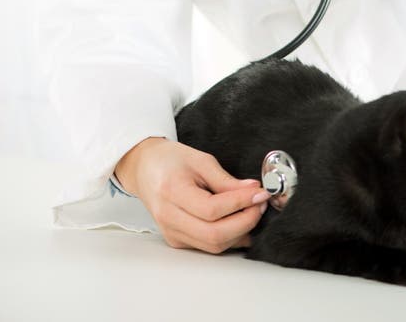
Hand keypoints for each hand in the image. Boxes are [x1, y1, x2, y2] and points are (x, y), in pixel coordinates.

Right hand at [114, 137, 269, 251]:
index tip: (260, 193)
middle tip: (260, 205)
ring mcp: (172, 232)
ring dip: (240, 232)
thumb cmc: (170, 160)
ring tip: (253, 211)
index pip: (212, 209)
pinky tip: (240, 223)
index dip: (241, 203)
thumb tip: (252, 191)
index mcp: (172, 192)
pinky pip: (207, 246)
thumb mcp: (200, 160)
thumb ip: (225, 179)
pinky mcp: (177, 240)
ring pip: (213, 245)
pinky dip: (229, 238)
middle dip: (245, 222)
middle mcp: (169, 217)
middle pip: (214, 235)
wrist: (145, 168)